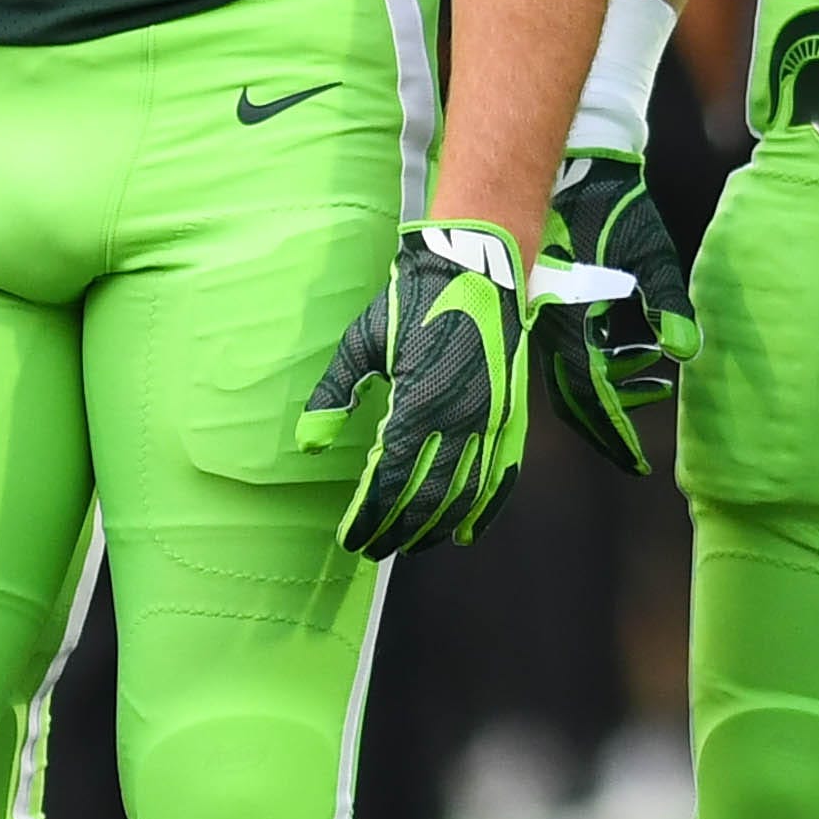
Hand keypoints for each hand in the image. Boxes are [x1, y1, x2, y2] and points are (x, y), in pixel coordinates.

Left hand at [298, 221, 531, 555]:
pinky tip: (466, 533)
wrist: (477, 268)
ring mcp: (492, 420)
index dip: (370, 515)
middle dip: (396, 530)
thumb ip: (334, 394)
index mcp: (419, 400)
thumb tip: (306, 445)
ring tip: (409, 547)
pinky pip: (501, 476)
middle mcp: (461, 418)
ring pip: (465, 494)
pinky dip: (485, 510)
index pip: (391, 478)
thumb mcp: (362, 342)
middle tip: (372, 550)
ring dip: (435, 528)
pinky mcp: (512, 417)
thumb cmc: (412, 302)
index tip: (351, 539)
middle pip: (427, 496)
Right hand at [534, 149, 699, 475]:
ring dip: (612, 387)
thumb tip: (685, 352)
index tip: (636, 464)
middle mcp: (551, 325)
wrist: (574, 162)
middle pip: (576, 396)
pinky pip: (573, 345)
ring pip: (575, 371)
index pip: (591, 395)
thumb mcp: (649, 254)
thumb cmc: (611, 206)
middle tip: (634, 452)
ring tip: (654, 385)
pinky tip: (637, 353)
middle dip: (607, 425)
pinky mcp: (550, 298)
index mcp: (569, 320)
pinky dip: (604, 358)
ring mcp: (547, 312)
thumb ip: (667, 303)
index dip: (614, 431)